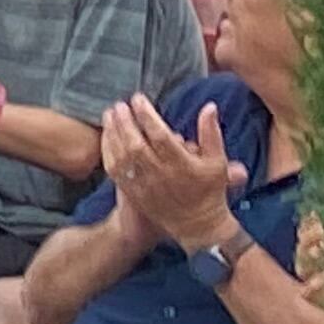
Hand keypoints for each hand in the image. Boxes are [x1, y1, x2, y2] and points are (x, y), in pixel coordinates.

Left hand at [106, 95, 247, 252]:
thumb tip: (209, 106)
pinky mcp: (133, 192)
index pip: (160, 134)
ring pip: (122, 155)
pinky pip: (114, 169)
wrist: (197, 224)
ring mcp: (144, 184)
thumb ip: (211, 132)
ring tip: (109, 114)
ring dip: (113, 132)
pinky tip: (106, 135)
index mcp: (182, 164)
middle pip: (136, 143)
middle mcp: (161, 174)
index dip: (146, 115)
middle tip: (119, 104)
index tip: (138, 99)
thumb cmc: (209, 190)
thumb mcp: (217, 161)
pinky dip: (108, 150)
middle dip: (125, 121)